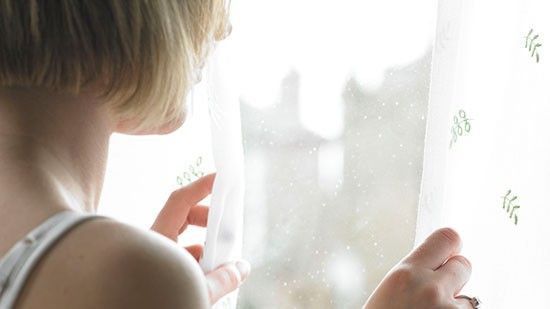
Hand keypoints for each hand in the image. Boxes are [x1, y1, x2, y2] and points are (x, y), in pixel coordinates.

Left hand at [150, 173, 249, 304]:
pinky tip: (208, 275)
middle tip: (228, 230)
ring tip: (221, 259)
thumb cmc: (155, 300)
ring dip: (204, 244)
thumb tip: (242, 268)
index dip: (202, 187)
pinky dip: (195, 260)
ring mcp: (150, 257)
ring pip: (181, 239)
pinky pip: (176, 257)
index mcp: (156, 238)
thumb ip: (223, 279)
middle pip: (184, 217)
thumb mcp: (197, 289)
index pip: (180, 200)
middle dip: (210, 220)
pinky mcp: (151, 270)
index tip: (222, 179)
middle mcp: (151, 244)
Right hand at [363, 228, 472, 308]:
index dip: (450, 247)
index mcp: (404, 275)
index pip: (447, 237)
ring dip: (456, 304)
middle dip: (454, 278)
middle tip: (439, 293)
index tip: (448, 255)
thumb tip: (433, 268)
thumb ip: (410, 278)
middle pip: (464, 264)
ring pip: (470, 297)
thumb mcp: (387, 295)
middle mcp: (430, 289)